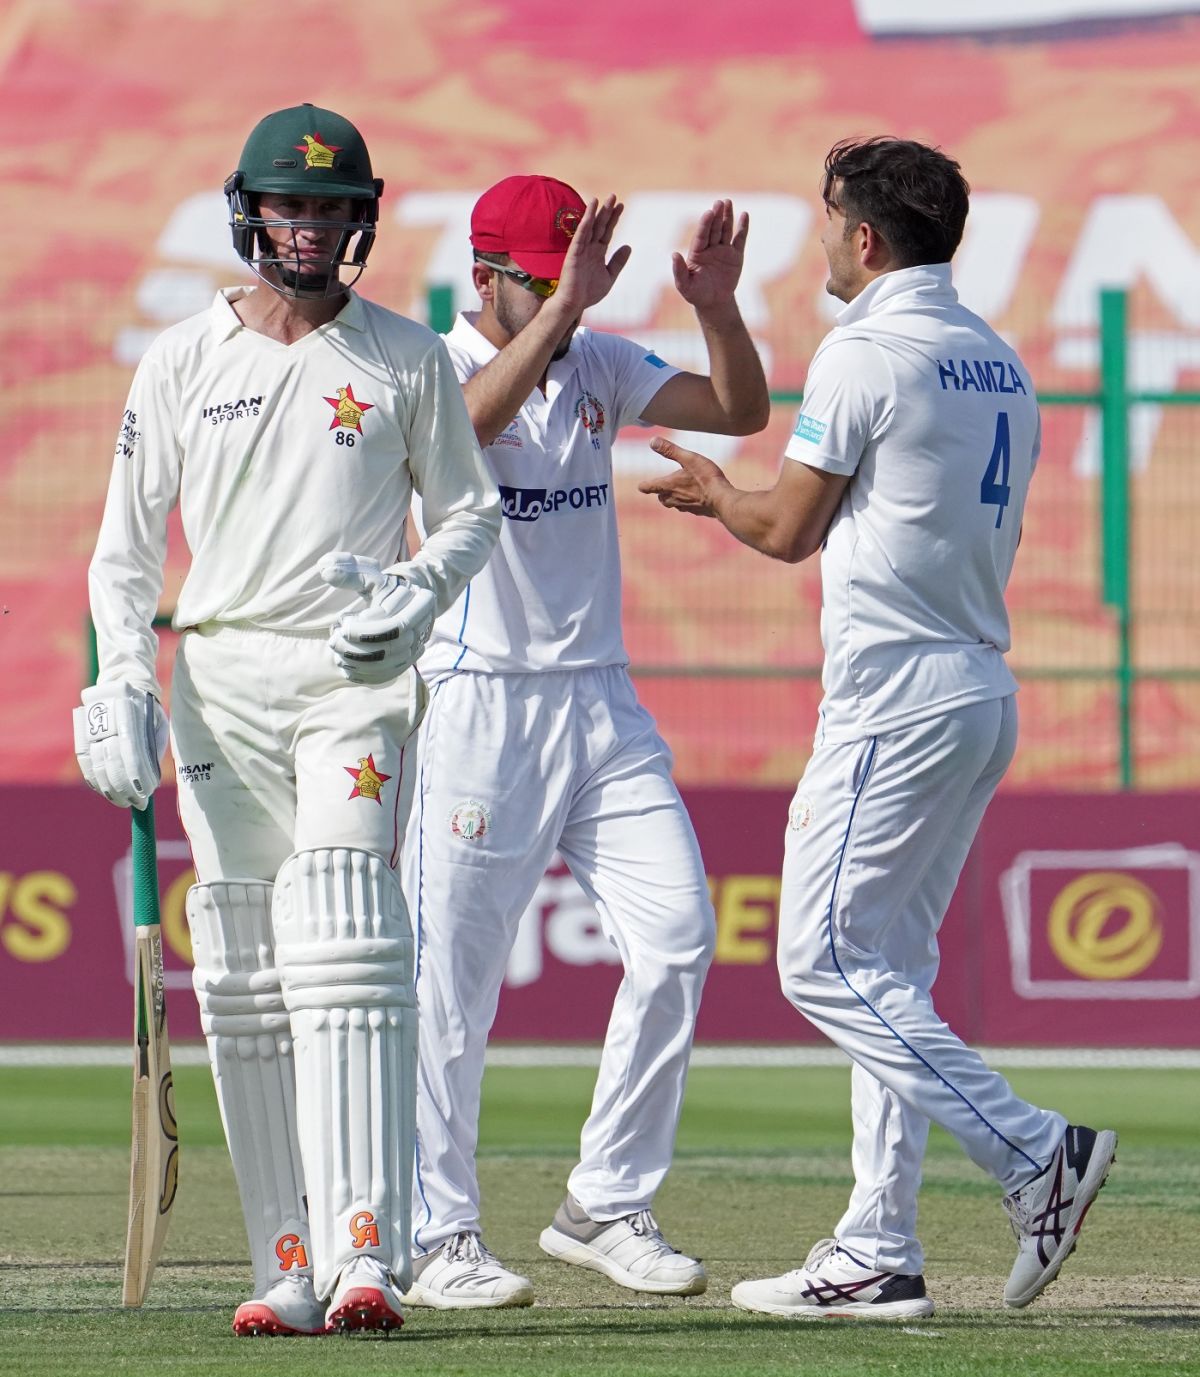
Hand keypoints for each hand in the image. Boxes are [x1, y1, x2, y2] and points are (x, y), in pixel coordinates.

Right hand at [73, 682, 167, 809]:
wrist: (121, 684)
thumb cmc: (147, 708)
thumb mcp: (159, 723)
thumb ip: (156, 747)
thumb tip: (153, 778)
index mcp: (130, 722)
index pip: (131, 759)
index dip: (137, 782)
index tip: (146, 797)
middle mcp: (107, 728)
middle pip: (113, 767)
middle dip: (125, 790)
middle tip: (136, 804)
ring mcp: (91, 732)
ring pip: (96, 768)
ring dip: (109, 789)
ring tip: (122, 801)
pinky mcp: (82, 736)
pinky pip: (85, 763)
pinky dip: (94, 780)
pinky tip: (105, 791)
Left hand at [320, 551, 436, 683]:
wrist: (402, 603)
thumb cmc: (382, 587)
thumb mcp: (369, 575)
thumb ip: (349, 572)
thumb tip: (325, 569)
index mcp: (422, 601)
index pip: (396, 623)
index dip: (368, 629)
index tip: (345, 622)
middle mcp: (424, 626)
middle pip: (393, 644)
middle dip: (359, 646)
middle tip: (334, 640)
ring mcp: (418, 646)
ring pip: (390, 662)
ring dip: (359, 662)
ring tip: (337, 654)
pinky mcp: (407, 661)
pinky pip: (388, 674)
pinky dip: (366, 674)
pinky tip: (347, 669)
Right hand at [551, 195, 632, 316]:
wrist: (574, 304)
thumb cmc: (589, 293)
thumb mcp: (609, 276)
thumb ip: (618, 262)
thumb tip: (628, 247)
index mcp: (598, 253)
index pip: (607, 231)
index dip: (614, 219)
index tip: (621, 206)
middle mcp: (590, 248)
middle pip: (600, 225)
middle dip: (607, 211)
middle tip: (614, 196)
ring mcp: (581, 249)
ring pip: (590, 227)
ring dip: (595, 212)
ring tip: (602, 198)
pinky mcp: (574, 253)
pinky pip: (580, 234)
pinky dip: (585, 221)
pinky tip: (590, 210)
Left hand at [638, 437, 729, 517]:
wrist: (722, 500)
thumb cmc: (706, 478)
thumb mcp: (689, 458)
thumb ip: (670, 450)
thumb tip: (652, 441)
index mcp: (669, 485)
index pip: (650, 487)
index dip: (645, 485)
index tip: (641, 486)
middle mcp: (674, 498)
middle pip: (661, 498)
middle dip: (661, 492)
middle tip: (663, 487)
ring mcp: (685, 506)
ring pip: (673, 504)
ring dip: (673, 498)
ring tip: (679, 490)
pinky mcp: (696, 511)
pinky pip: (687, 507)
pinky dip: (687, 502)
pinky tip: (695, 497)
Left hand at [671, 199, 748, 312]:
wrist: (714, 303)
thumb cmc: (696, 294)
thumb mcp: (685, 285)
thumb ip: (679, 271)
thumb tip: (674, 254)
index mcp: (697, 253)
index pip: (701, 235)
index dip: (705, 224)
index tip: (708, 213)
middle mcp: (710, 248)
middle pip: (713, 229)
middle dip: (716, 216)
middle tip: (719, 202)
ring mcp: (723, 250)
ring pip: (725, 230)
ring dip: (727, 217)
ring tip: (728, 202)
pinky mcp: (736, 256)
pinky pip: (740, 239)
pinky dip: (742, 228)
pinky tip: (744, 215)